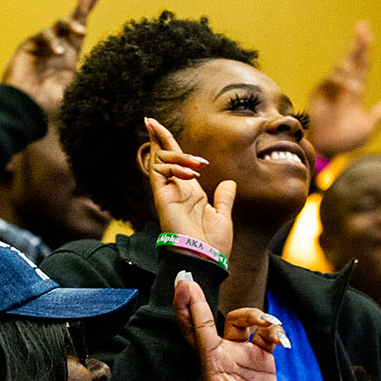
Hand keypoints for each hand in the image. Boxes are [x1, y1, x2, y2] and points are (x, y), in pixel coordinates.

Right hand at [2, 0, 98, 116]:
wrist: (24, 108)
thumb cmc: (48, 102)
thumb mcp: (75, 90)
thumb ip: (87, 79)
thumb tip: (111, 76)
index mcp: (70, 55)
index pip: (80, 29)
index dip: (87, 10)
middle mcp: (58, 47)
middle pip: (71, 20)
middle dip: (82, 6)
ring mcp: (43, 45)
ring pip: (59, 25)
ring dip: (72, 24)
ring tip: (82, 32)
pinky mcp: (30, 46)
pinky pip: (43, 36)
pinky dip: (53, 42)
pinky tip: (59, 52)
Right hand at [141, 117, 234, 260]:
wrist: (205, 259)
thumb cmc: (213, 245)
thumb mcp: (223, 216)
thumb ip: (224, 198)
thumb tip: (229, 183)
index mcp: (189, 193)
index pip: (176, 163)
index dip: (168, 144)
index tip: (158, 128)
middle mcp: (175, 191)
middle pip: (162, 157)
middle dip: (158, 137)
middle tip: (151, 120)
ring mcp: (167, 194)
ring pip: (161, 162)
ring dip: (178, 155)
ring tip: (198, 164)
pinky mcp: (161, 198)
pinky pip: (159, 172)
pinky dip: (174, 166)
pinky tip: (192, 173)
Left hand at [173, 273, 282, 380]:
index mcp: (212, 364)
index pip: (200, 330)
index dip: (192, 307)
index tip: (186, 283)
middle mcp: (223, 354)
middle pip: (213, 319)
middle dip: (202, 300)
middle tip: (192, 279)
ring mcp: (241, 354)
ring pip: (242, 321)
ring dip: (257, 316)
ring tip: (274, 327)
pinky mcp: (260, 357)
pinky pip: (266, 334)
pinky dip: (276, 332)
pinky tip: (285, 342)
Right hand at [305, 20, 380, 159]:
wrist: (325, 148)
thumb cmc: (346, 139)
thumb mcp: (367, 128)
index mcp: (356, 91)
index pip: (363, 65)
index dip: (365, 49)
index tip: (366, 32)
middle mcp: (344, 86)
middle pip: (352, 60)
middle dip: (357, 44)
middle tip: (362, 27)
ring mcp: (330, 88)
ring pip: (341, 70)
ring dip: (350, 69)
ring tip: (357, 84)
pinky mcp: (318, 93)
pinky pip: (329, 81)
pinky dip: (338, 81)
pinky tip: (347, 88)